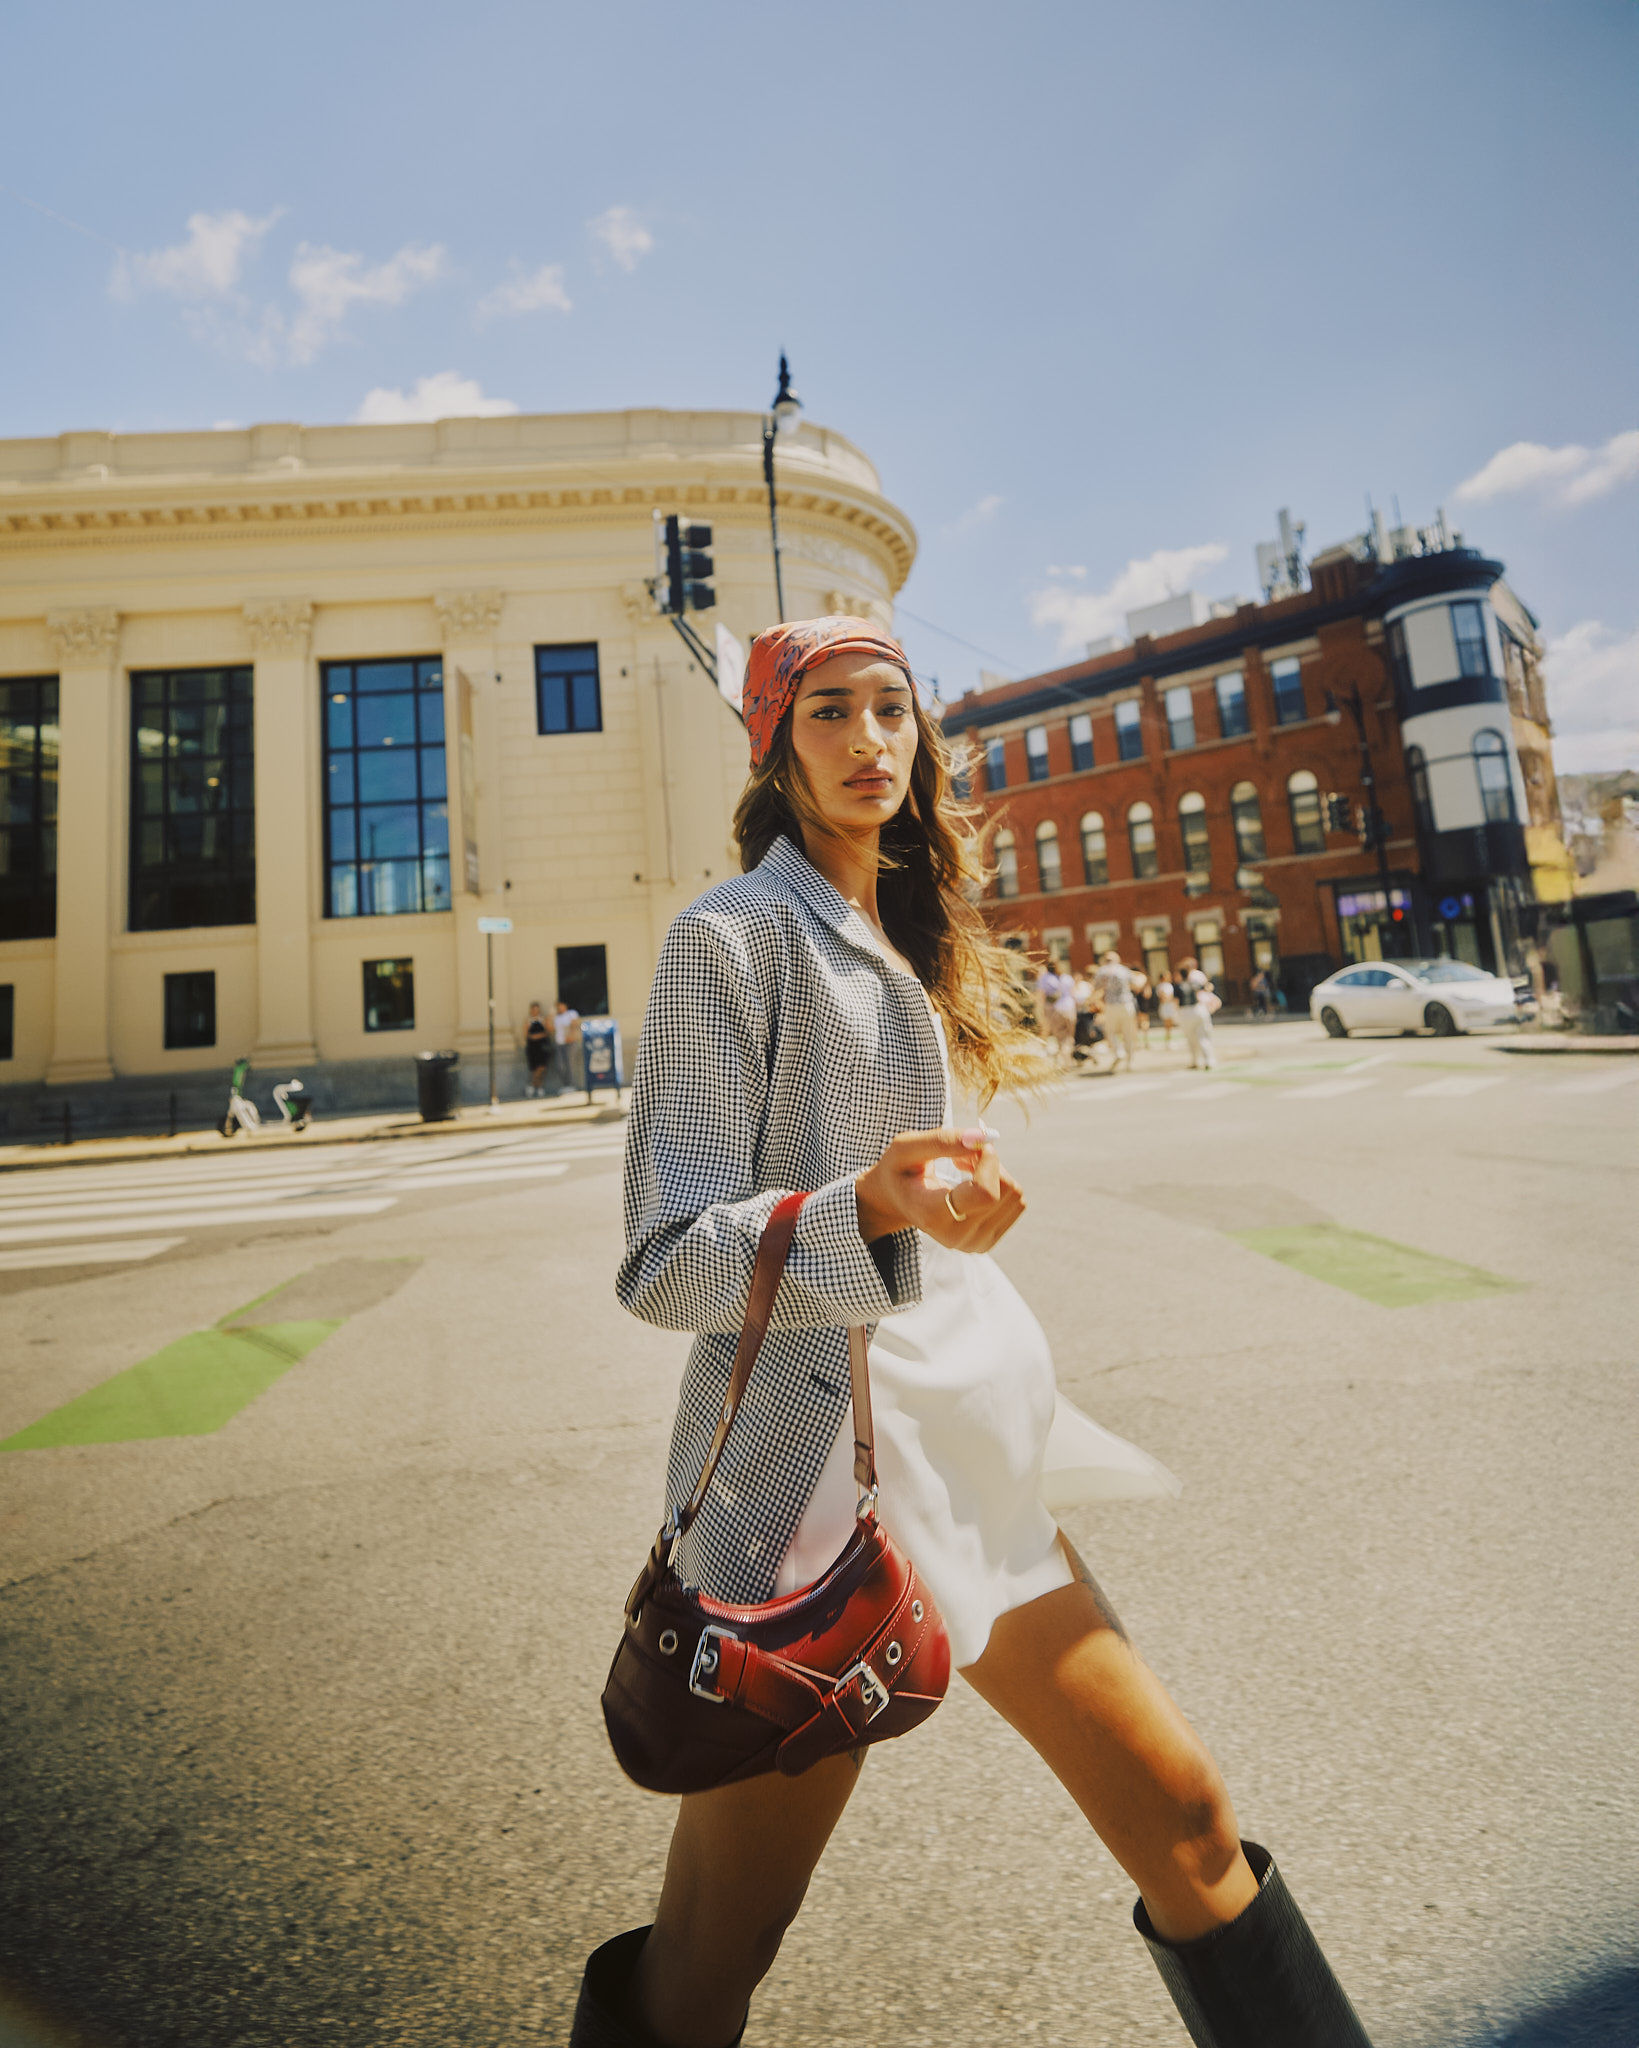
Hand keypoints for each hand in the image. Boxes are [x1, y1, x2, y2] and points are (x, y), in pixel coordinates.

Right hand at [855, 1128, 1025, 1253]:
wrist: (896, 1202)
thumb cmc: (899, 1171)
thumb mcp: (906, 1148)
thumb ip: (942, 1141)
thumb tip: (982, 1137)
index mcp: (933, 1216)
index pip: (986, 1194)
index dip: (988, 1162)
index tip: (972, 1146)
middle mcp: (956, 1236)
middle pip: (1006, 1191)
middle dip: (990, 1163)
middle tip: (962, 1155)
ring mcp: (974, 1243)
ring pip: (1015, 1197)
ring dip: (995, 1173)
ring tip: (965, 1169)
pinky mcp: (988, 1242)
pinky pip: (1015, 1205)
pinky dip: (1000, 1186)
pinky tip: (973, 1184)